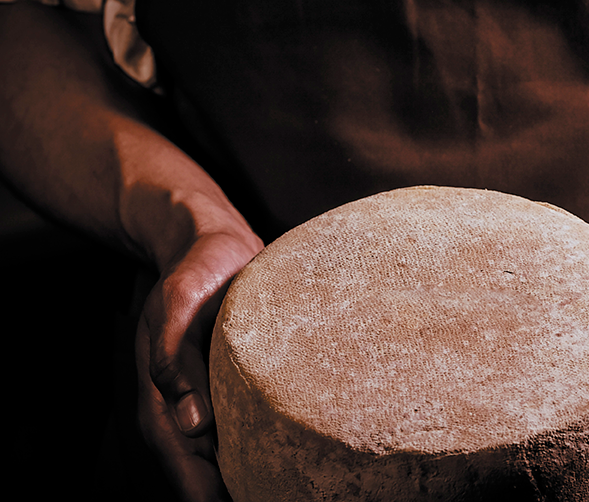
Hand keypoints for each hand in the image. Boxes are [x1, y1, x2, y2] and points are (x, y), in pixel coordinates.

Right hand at [136, 231, 262, 501]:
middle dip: (224, 492)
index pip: (179, 460)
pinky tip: (290, 465)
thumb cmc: (194, 272)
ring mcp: (209, 398)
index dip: (198, 490)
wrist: (208, 244)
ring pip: (224, 455)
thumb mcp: (179, 301)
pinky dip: (260, 453)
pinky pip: (246, 431)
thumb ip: (173, 355)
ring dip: (241, 481)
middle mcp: (185, 405)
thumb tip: (191, 422)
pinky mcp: (237, 387)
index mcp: (165, 393)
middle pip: (200, 469)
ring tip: (279, 494)